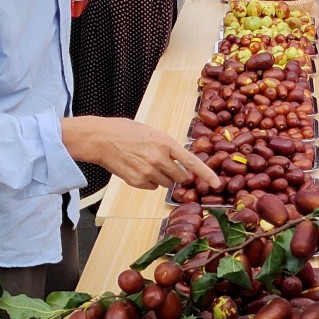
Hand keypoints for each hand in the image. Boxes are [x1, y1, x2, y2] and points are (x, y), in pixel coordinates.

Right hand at [62, 118, 219, 190]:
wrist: (101, 139)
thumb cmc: (126, 131)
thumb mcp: (152, 132)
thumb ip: (167, 147)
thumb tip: (179, 162)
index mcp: (166, 143)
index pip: (192, 162)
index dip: (207, 174)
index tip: (217, 184)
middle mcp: (159, 159)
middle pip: (180, 178)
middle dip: (177, 174)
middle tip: (165, 165)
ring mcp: (148, 172)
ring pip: (166, 184)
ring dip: (162, 177)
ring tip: (146, 163)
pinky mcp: (137, 181)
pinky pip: (152, 187)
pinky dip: (148, 181)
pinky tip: (137, 169)